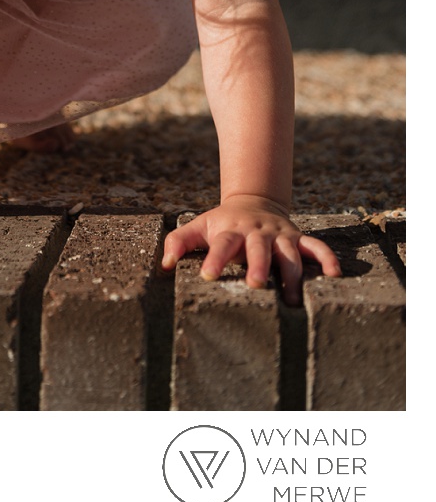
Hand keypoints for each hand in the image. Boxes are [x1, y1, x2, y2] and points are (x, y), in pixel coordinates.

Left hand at [161, 196, 341, 305]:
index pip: (222, 243)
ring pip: (288, 253)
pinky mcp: (299, 238)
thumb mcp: (199, 227)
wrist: (254, 203)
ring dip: (291, 273)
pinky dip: (327, 258)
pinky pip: (316, 247)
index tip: (207, 275)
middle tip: (256, 285)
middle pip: (258, 248)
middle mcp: (257, 232)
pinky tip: (335, 274)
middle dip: (258, 266)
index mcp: (231, 230)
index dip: (215, 258)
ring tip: (292, 298)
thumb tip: (164, 265)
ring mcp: (280, 235)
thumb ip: (180, 242)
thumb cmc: (222, 224)